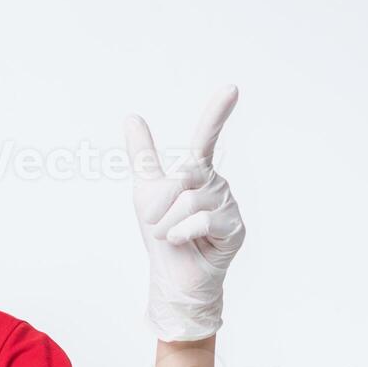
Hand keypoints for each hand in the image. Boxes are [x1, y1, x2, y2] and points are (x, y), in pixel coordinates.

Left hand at [124, 86, 245, 341]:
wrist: (173, 278)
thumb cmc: (162, 236)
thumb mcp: (146, 192)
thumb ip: (143, 156)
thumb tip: (132, 116)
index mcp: (198, 173)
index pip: (206, 137)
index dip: (217, 113)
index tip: (231, 88)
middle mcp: (217, 184)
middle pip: (184, 175)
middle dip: (160, 201)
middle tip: (157, 222)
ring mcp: (229, 205)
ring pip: (189, 200)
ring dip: (167, 223)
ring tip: (173, 237)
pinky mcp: (235, 228)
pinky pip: (199, 220)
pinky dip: (181, 234)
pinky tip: (183, 243)